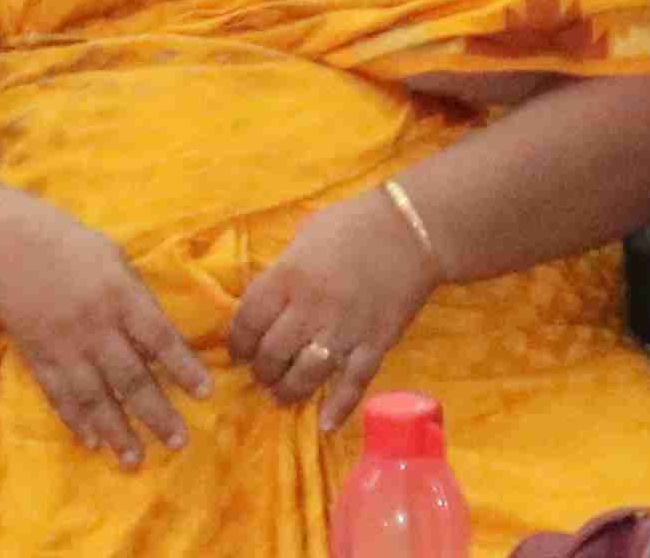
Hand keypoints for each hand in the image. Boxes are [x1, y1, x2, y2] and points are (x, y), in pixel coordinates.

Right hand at [0, 187, 206, 468]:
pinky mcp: (38, 358)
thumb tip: (159, 337)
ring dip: (117, 431)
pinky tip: (92, 442)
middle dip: (156, 413)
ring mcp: (64, 346)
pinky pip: (60, 396)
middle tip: (179, 442)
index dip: (183, 366)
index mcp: (118, 294)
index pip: (159, 337)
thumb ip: (135, 297)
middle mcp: (94, 326)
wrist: (1, 245)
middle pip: (130, 377)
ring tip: (135, 460)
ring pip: (95, 397)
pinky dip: (76, 421)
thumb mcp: (111, 256)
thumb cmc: (66, 243)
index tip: (206, 393)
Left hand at [221, 183, 434, 428]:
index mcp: (289, 276)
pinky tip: (325, 424)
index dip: (238, 343)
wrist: (412, 230)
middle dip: (261, 370)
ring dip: (288, 391)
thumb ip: (282, 272)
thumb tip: (262, 303)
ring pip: (305, 375)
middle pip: (272, 354)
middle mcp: (311, 308)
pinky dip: (339, 408)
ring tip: (282, 394)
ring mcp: (344, 330)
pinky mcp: (374, 345)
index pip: (248, 321)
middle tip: (262, 373)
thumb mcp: (305, 237)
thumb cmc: (352, 225)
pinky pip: (353, 384)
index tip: (238, 351)